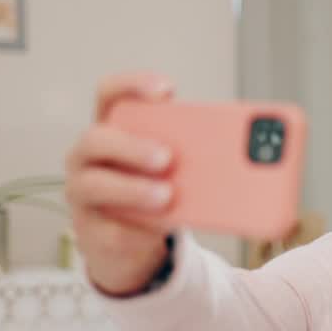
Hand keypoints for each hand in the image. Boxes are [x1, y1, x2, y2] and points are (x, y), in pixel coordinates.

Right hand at [65, 72, 175, 295]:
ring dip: (132, 189)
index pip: (110, 94)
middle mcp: (89, 157)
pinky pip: (110, 229)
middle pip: (97, 139)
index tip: (166, 89)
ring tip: (166, 196)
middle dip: (132, 146)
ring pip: (94, 185)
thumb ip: (195, 154)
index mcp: (112, 130)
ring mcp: (83, 193)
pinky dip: (135, 230)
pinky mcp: (92, 232)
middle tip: (167, 157)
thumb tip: (249, 154)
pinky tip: (157, 230)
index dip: (131, 86)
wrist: (135, 245)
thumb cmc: (156, 192)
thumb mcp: (175, 170)